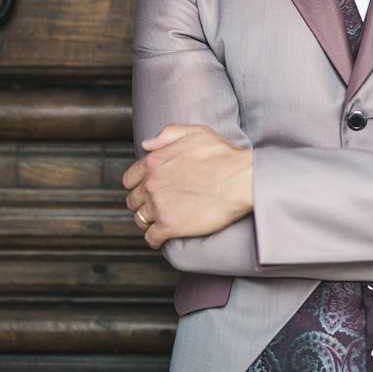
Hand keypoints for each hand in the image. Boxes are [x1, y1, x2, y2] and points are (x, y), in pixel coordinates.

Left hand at [122, 124, 253, 248]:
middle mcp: (152, 183)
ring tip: (161, 222)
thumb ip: (168, 134)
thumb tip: (146, 144)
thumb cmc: (226, 156)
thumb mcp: (197, 133)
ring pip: (140, 219)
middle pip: (134, 200)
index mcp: (155, 161)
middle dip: (143, 204)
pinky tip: (163, 238)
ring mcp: (159, 205)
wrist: (243, 180)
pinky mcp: (169, 225)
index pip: (130, 179)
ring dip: (149, 222)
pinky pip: (151, 237)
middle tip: (157, 207)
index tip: (149, 190)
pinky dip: (155, 239)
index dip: (139, 185)